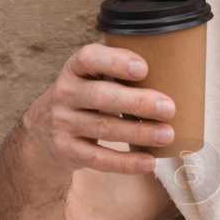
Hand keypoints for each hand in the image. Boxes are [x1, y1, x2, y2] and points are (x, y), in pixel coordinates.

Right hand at [17, 43, 176, 177]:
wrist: (42, 130)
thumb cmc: (85, 97)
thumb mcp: (90, 78)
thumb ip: (119, 73)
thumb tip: (176, 75)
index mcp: (74, 69)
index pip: (89, 58)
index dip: (115, 61)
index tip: (144, 68)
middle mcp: (65, 93)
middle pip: (101, 96)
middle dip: (137, 102)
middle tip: (169, 108)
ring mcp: (63, 123)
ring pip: (103, 128)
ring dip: (138, 132)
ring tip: (167, 134)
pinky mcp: (66, 150)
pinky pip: (97, 158)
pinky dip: (125, 162)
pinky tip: (148, 161)